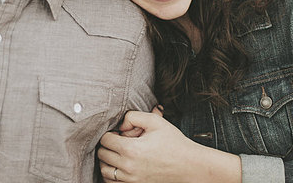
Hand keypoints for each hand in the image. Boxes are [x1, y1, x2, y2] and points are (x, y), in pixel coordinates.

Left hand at [98, 110, 240, 182]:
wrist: (190, 165)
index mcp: (131, 150)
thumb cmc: (174, 142)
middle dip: (107, 145)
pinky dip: (111, 174)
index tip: (119, 133)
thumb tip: (120, 125)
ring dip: (107, 160)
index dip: (110, 133)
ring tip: (119, 153)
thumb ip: (133, 116)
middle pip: (102, 155)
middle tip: (119, 141)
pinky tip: (120, 166)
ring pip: (104, 170)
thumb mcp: (155, 121)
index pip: (105, 140)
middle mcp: (128, 167)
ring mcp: (131, 180)